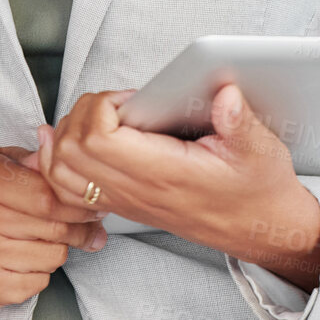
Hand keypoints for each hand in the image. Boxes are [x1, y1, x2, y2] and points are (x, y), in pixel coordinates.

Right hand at [0, 145, 109, 312]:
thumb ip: (31, 161)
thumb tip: (63, 157)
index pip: (47, 196)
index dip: (78, 203)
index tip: (95, 204)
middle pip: (54, 228)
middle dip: (81, 228)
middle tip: (91, 227)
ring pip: (51, 256)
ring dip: (59, 250)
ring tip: (44, 240)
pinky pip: (36, 283)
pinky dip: (41, 273)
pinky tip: (25, 260)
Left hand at [23, 85, 319, 288]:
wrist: (259, 226)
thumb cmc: (256, 188)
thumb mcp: (259, 148)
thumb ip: (239, 119)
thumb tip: (225, 93)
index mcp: (164, 174)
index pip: (97, 140)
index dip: (101, 107)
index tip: (129, 97)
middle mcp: (137, 191)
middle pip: (69, 152)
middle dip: (81, 114)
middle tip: (115, 102)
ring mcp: (125, 201)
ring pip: (59, 173)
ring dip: (66, 137)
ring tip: (96, 116)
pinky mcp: (123, 204)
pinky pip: (68, 189)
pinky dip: (60, 163)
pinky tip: (77, 143)